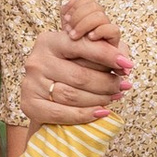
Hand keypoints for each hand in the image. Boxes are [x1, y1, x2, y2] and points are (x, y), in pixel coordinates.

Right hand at [10, 5, 129, 128]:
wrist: (44, 95)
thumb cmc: (69, 70)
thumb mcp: (82, 55)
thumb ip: (102, 52)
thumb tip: (125, 62)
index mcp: (49, 41)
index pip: (82, 46)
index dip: (107, 55)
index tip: (128, 64)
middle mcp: (36, 60)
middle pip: (80, 75)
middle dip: (107, 82)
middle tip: (123, 86)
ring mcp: (30, 83)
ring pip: (72, 95)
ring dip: (100, 99)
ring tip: (115, 97)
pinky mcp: (28, 104)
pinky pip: (61, 113)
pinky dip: (85, 115)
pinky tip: (101, 112)